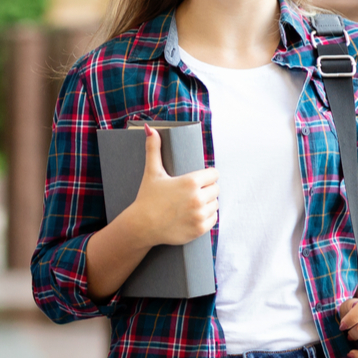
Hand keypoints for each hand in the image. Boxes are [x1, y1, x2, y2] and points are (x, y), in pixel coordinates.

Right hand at [122, 125, 218, 246]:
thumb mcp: (152, 173)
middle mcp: (197, 198)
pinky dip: (207, 217)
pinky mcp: (200, 229)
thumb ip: (153, 149)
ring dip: (208, 203)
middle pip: (216, 189)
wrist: (141, 226)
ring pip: (215, 204)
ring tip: (193, 204)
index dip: (207, 176)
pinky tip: (194, 215)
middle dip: (207, 190)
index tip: (199, 179)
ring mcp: (199, 215)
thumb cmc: (147, 198)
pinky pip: (213, 219)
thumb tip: (149, 129)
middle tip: (193, 193)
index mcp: (190, 182)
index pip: (214, 174)